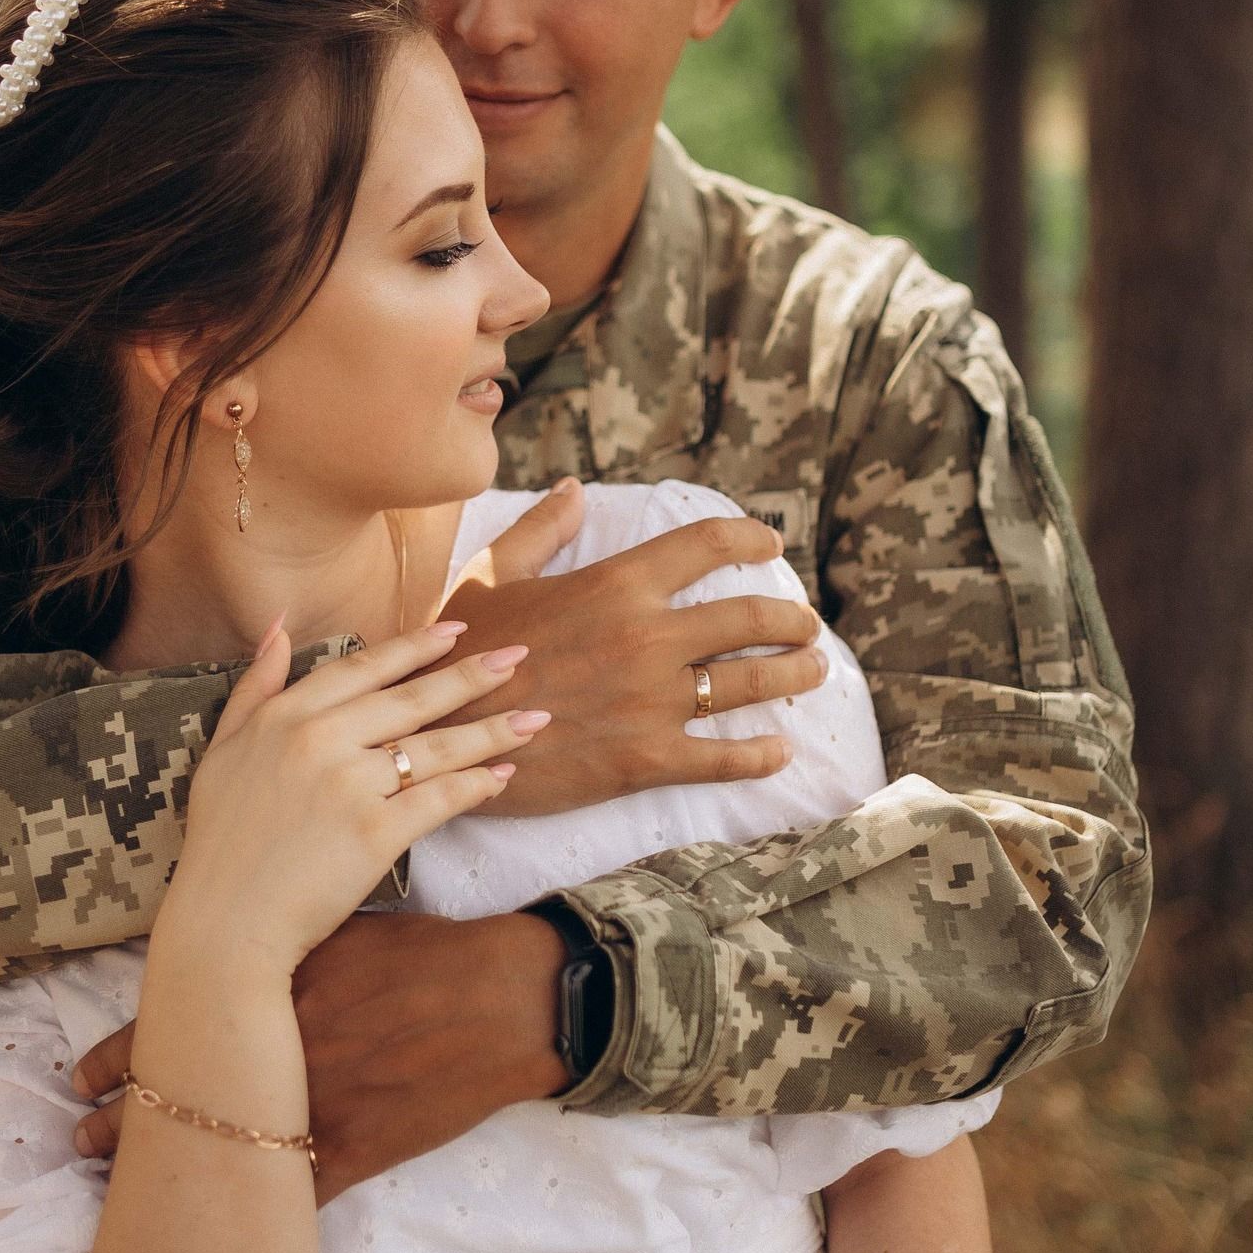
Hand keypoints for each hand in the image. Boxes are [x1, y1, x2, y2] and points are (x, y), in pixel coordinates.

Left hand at [72, 907, 568, 1203]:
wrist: (502, 998)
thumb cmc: (425, 954)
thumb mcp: (341, 930)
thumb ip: (284, 948)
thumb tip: (232, 950)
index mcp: (272, 989)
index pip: (170, 1028)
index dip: (119, 1056)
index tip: (81, 1076)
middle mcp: (279, 1051)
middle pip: (180, 1096)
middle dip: (123, 1124)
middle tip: (79, 1142)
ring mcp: (315, 1106)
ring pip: (222, 1152)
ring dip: (167, 1175)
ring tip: (118, 1195)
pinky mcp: (357, 1151)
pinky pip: (292, 1193)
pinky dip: (251, 1212)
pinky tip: (215, 1231)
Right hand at [160, 616, 551, 974]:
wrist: (225, 920)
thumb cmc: (221, 840)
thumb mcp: (222, 749)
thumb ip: (255, 685)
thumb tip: (279, 625)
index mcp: (285, 717)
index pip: (362, 668)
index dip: (414, 648)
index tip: (456, 630)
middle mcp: (320, 740)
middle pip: (412, 700)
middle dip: (472, 676)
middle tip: (519, 657)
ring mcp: (350, 785)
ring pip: (435, 747)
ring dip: (492, 731)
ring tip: (536, 718)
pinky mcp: (375, 833)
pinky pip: (439, 799)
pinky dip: (476, 785)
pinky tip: (505, 775)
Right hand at [435, 479, 825, 815]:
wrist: (441, 735)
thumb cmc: (461, 654)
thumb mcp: (492, 577)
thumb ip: (540, 530)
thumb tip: (575, 492)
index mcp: (615, 584)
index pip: (706, 544)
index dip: (749, 537)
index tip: (770, 545)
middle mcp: (647, 636)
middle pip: (750, 616)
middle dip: (791, 619)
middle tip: (804, 625)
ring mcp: (653, 700)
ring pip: (753, 681)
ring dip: (794, 673)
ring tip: (811, 671)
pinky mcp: (649, 760)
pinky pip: (726, 757)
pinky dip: (762, 754)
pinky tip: (778, 750)